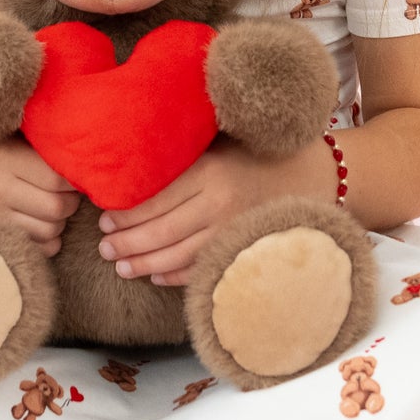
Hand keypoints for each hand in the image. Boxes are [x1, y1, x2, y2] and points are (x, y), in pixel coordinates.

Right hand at [0, 135, 81, 255]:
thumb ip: (38, 139)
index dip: (77, 175)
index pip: (58, 178)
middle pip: (58, 207)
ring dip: (61, 219)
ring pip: (51, 231)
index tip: (79, 168)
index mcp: (3, 160)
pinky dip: (48, 239)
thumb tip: (83, 146)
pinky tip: (40, 219)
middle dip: (72, 199)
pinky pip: (37, 250)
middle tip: (68, 187)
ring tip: (54, 201)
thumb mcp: (5, 128)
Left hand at [96, 138, 330, 286]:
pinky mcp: (244, 250)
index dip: (124, 213)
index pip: (153, 199)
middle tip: (104, 248)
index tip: (103, 217)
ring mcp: (233, 232)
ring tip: (120, 267)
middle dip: (126, 243)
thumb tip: (131, 162)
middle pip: (160, 232)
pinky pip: (202, 270)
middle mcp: (219, 205)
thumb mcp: (220, 141)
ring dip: (144, 265)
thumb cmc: (260, 150)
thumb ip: (184, 153)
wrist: (316, 173)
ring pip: (178, 257)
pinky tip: (155, 276)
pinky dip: (176, 277)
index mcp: (209, 172)